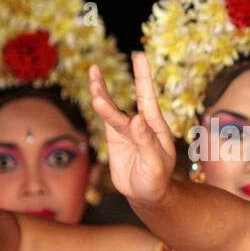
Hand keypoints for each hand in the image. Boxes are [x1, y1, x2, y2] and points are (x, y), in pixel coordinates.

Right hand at [89, 51, 176, 206]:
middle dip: (123, 83)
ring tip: (93, 82)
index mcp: (156, 128)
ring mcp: (127, 128)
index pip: (149, 100)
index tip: (139, 57)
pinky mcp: (115, 135)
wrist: (145, 193)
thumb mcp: (155, 164)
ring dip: (102, 96)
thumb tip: (136, 119)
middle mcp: (142, 123)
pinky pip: (106, 118)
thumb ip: (146, 142)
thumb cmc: (156, 180)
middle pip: (130, 100)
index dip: (144, 78)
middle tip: (105, 68)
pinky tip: (94, 94)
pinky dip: (100, 106)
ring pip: (113, 109)